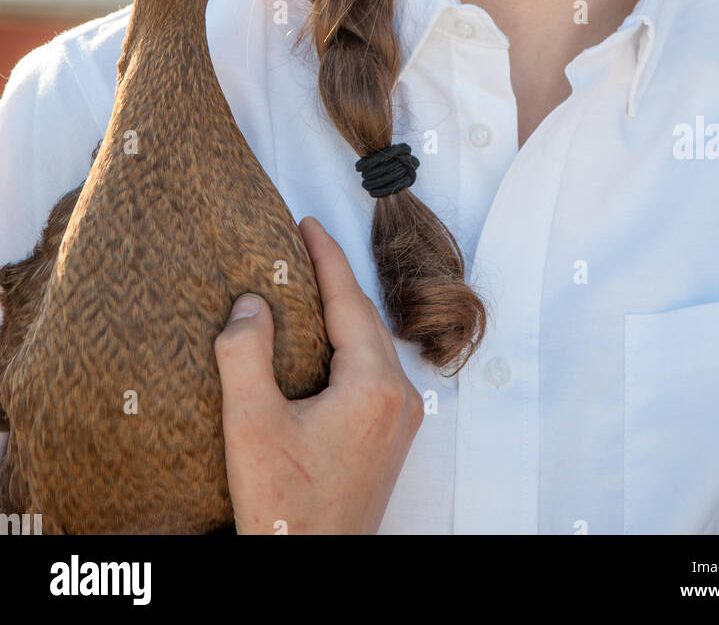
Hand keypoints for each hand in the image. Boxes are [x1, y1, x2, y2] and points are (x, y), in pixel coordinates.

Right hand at [213, 215, 423, 533]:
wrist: (311, 569)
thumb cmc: (285, 510)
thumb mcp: (252, 426)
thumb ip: (246, 355)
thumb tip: (250, 305)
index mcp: (374, 386)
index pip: (349, 301)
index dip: (326, 257)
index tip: (307, 224)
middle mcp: (399, 397)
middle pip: (364, 319)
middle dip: (333, 280)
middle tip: (301, 246)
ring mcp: (399, 420)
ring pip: (369, 346)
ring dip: (340, 313)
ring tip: (306, 286)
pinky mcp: (389, 438)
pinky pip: (370, 371)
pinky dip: (345, 345)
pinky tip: (320, 342)